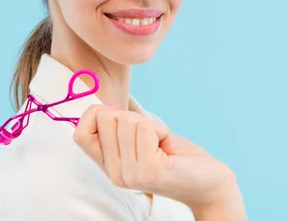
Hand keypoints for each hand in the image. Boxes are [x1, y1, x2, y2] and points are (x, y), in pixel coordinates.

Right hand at [73, 104, 246, 217]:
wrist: (208, 182)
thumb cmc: (175, 155)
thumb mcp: (139, 139)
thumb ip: (118, 127)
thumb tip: (101, 106)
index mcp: (108, 165)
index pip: (79, 134)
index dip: (94, 114)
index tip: (118, 113)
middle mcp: (114, 173)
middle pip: (105, 118)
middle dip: (132, 117)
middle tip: (150, 137)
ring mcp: (130, 174)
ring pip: (127, 121)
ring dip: (150, 125)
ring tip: (161, 145)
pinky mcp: (148, 171)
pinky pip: (146, 129)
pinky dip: (161, 130)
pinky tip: (168, 148)